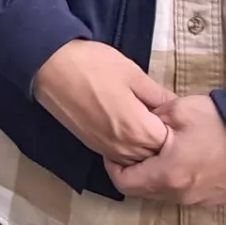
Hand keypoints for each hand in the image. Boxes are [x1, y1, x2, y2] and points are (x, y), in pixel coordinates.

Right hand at [33, 40, 173, 165]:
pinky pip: (119, 156)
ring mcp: (106, 149)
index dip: (175, 128)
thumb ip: (158, 95)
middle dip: (162, 140)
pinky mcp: (92, 145)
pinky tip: (125, 125)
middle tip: (158, 113)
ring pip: (137, 160)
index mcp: (139, 130)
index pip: (171, 144)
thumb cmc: (93, 64)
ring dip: (145, 146)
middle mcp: (124, 148)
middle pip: (156, 157)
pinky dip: (128, 146)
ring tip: (142, 119)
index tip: (172, 111)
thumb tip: (176, 108)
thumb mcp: (132, 73)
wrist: (49, 65)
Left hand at [107, 95, 225, 204]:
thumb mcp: (176, 109)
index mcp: (167, 175)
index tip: (114, 146)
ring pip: (160, 193)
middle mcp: (180, 195)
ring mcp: (198, 200)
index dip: (112, 165)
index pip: (124, 183)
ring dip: (151, 175)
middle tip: (131, 146)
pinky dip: (171, 180)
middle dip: (131, 170)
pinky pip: (181, 193)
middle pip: (141, 191)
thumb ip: (150, 118)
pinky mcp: (212, 198)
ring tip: (152, 150)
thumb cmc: (218, 123)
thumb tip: (136, 122)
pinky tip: (175, 158)